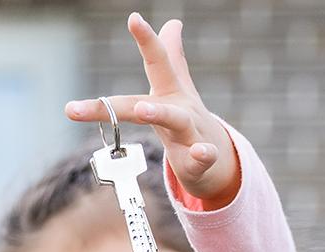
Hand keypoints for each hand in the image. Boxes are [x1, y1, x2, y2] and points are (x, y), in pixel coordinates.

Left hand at [66, 13, 242, 208]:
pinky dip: (202, 155)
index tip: (134, 17)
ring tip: (144, 110)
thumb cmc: (186, 120)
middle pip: (151, 96)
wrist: (216, 159)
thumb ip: (171, 55)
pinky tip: (201, 152)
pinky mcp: (199, 161)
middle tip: (108, 80)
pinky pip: (203, 157)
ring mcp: (191, 133)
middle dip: (124, 95)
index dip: (146, 38)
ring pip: (176, 120)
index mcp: (168, 92)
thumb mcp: (177, 88)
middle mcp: (179, 108)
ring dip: (159, 113)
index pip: (157, 61)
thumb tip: (172, 22)